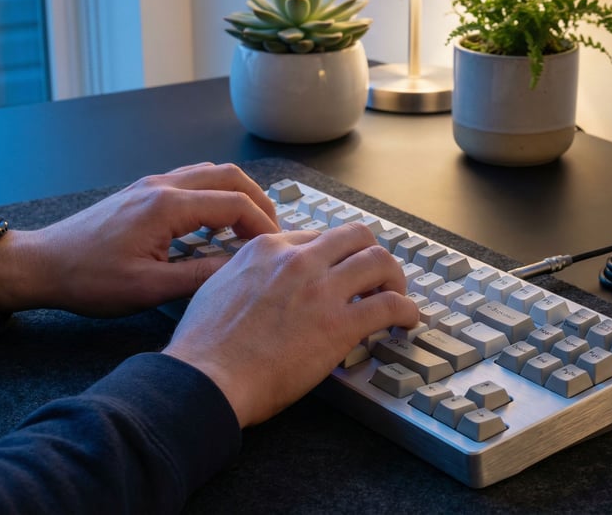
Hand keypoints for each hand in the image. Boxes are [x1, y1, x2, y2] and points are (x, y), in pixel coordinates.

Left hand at [0, 162, 279, 315]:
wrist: (42, 264)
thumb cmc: (89, 279)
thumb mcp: (149, 288)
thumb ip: (200, 276)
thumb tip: (241, 267)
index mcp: (167, 206)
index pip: (235, 203)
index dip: (264, 225)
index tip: (277, 248)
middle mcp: (162, 185)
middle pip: (229, 175)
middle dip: (259, 200)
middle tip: (272, 232)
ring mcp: (151, 184)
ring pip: (211, 173)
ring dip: (238, 194)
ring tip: (250, 228)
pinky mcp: (142, 192)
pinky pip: (192, 181)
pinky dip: (215, 195)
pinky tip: (216, 225)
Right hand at [162, 222, 418, 426]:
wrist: (207, 377)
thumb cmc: (204, 345)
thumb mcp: (217, 285)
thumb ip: (247, 274)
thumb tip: (261, 281)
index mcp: (267, 248)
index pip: (318, 237)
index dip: (335, 256)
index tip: (341, 273)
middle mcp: (298, 260)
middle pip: (356, 236)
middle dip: (371, 254)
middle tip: (376, 278)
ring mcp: (321, 289)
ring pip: (380, 261)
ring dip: (395, 278)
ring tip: (396, 297)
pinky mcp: (339, 324)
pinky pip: (390, 305)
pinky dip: (407, 311)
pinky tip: (406, 321)